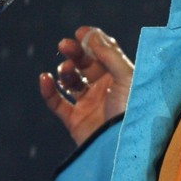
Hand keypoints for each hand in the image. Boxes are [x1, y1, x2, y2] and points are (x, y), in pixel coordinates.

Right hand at [39, 26, 133, 144]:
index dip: (92, 41)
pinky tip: (45, 78)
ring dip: (65, 70)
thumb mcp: (127, 78)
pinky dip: (48, 90)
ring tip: (66, 70)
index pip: (105, 52)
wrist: (125, 147)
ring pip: (71, 80)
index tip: (81, 32)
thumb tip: (92, 36)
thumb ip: (109, 55)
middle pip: (85, 63)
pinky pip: (57, 102)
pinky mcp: (75, 120)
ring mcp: (90, 104)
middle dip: (75, 52)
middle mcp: (106, 88)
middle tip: (64, 45)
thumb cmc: (134, 111)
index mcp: (121, 76)